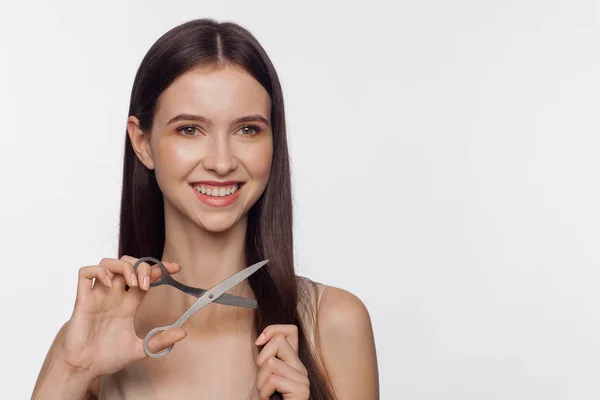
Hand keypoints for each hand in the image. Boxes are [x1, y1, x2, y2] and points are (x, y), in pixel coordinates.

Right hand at [57, 256, 186, 378]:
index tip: (176, 268)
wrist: (86, 369)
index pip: (145, 277)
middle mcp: (115, 295)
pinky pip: (86, 273)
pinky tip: (109, 283)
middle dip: (141, 266)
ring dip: (123, 266)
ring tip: (132, 282)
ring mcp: (99, 295)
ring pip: (108, 263)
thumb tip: (183, 332)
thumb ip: (160, 341)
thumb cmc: (109, 358)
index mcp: (129, 304)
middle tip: (147, 283)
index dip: (160, 269)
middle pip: (128, 264)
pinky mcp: (83, 300)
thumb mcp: (141, 349)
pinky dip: (99, 271)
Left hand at [254, 324, 309, 399]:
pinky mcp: (301, 390)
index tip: (259, 341)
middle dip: (261, 358)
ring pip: (271, 363)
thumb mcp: (263, 375)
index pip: (291, 330)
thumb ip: (268, 358)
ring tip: (266, 393)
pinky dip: (264, 392)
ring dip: (260, 381)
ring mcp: (303, 379)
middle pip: (278, 341)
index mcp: (292, 361)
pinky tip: (269, 399)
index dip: (273, 329)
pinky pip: (273, 380)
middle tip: (263, 379)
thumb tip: (262, 338)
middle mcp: (301, 368)